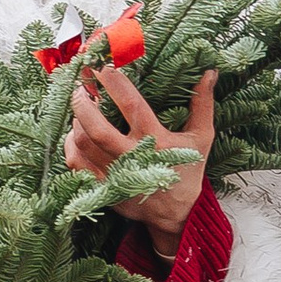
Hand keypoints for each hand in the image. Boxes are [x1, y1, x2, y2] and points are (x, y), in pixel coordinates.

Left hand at [66, 65, 212, 238]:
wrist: (176, 214)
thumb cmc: (187, 170)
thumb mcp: (201, 138)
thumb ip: (203, 104)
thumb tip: (210, 73)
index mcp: (156, 141)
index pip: (131, 106)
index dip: (115, 84)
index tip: (104, 67)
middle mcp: (132, 158)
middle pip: (96, 128)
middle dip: (83, 103)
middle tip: (81, 86)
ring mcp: (115, 175)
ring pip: (82, 143)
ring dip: (76, 120)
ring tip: (80, 106)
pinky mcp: (103, 188)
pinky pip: (76, 163)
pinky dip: (70, 144)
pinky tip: (75, 131)